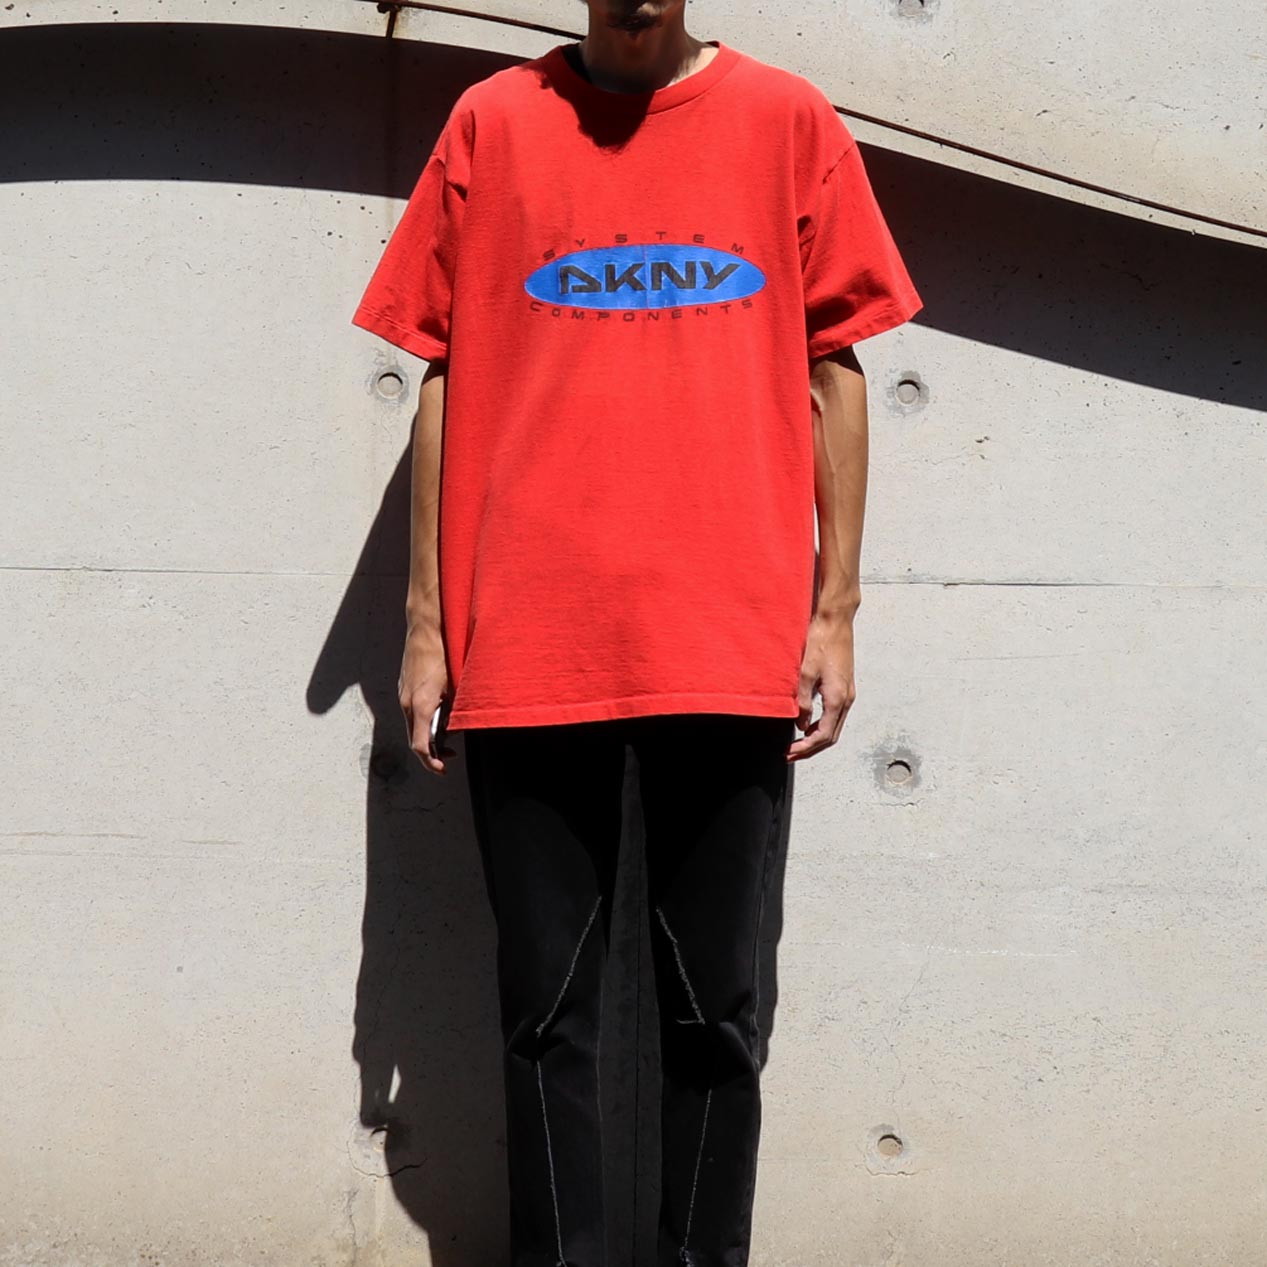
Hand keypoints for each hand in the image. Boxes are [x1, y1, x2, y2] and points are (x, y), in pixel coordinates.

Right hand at [398, 620, 454, 775]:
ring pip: (413, 725)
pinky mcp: (404, 687)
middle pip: (414, 739)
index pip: (419, 746)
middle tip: (450, 755)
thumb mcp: (456, 686)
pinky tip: (440, 715)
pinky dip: (423, 720)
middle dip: (432, 751)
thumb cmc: (444, 652)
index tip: (442, 768)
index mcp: (420, 705)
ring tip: (448, 734)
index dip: (431, 761)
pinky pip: (411, 711)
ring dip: (428, 735)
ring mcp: (403, 694)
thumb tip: (456, 728)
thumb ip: (455, 710)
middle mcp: (406, 702)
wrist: (427, 627)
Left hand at [787, 609, 856, 761]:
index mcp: (838, 698)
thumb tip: (800, 724)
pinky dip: (821, 725)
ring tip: (797, 742)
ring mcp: (848, 692)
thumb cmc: (820, 641)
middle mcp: (847, 698)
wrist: (835, 621)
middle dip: (811, 748)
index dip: (806, 748)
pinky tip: (807, 723)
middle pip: (832, 736)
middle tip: (791, 754)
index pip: (824, 735)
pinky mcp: (844, 685)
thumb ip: (802, 701)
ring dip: (816, 738)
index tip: (790, 753)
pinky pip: (835, 714)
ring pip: (834, 726)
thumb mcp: (805, 673)